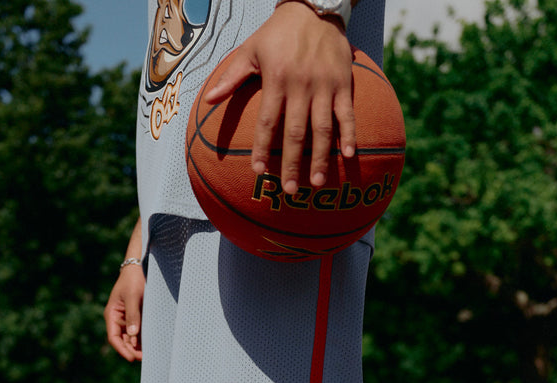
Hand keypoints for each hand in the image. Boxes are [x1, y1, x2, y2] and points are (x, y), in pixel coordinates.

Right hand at [104, 263, 144, 361]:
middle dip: (132, 350)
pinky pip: (139, 332)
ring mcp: (127, 319)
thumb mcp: (133, 296)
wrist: (139, 268)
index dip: (122, 349)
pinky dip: (143, 339)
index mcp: (112, 314)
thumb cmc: (133, 280)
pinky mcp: (137, 317)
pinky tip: (151, 345)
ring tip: (149, 354)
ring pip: (131, 338)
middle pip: (123, 340)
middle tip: (144, 358)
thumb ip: (133, 315)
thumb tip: (133, 334)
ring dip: (138, 347)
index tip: (131, 358)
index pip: (114, 337)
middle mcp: (118, 319)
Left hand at [205, 2, 355, 193]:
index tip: (258, 171)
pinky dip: (348, 134)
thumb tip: (208, 99)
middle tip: (289, 190)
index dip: (262, 147)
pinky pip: (346, 113)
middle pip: (295, 132)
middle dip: (291, 163)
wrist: (314, 6)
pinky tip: (347, 156)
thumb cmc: (278, 33)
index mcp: (276, 79)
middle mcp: (301, 85)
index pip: (267, 121)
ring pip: (322, 128)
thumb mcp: (250, 50)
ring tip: (316, 182)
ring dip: (320, 158)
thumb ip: (231, 77)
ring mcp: (324, 85)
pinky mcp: (343, 83)